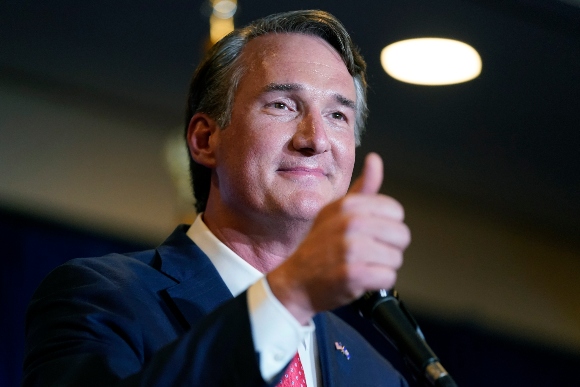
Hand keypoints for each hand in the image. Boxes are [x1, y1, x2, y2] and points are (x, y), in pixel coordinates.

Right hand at [266, 152, 410, 324]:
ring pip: (396, 258)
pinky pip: (387, 278)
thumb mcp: (336, 211)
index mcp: (348, 205)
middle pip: (401, 235)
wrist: (295, 282)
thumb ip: (362, 188)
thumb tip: (375, 159)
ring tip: (360, 265)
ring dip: (382, 267)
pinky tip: (360, 279)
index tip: (370, 234)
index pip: (395, 211)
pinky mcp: (353, 274)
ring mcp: (350, 249)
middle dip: (388, 248)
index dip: (387, 225)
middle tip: (366, 253)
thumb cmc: (319, 246)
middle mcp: (349, 223)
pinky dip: (377, 282)